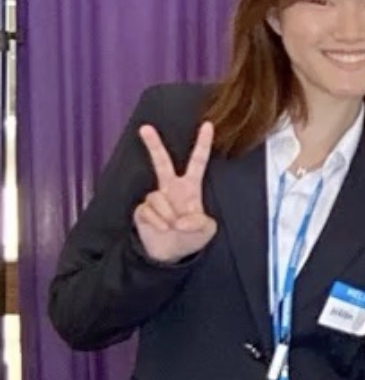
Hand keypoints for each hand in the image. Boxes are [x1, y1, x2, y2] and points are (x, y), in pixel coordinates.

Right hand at [132, 122, 216, 263]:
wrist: (171, 254)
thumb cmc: (191, 237)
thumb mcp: (206, 231)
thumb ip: (200, 223)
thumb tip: (181, 220)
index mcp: (190, 187)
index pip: (198, 161)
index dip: (203, 144)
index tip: (208, 125)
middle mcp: (171, 188)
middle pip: (161, 161)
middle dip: (153, 144)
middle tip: (145, 127)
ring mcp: (155, 198)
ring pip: (158, 198)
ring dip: (168, 215)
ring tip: (173, 226)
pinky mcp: (142, 210)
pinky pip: (148, 211)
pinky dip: (158, 223)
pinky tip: (162, 229)